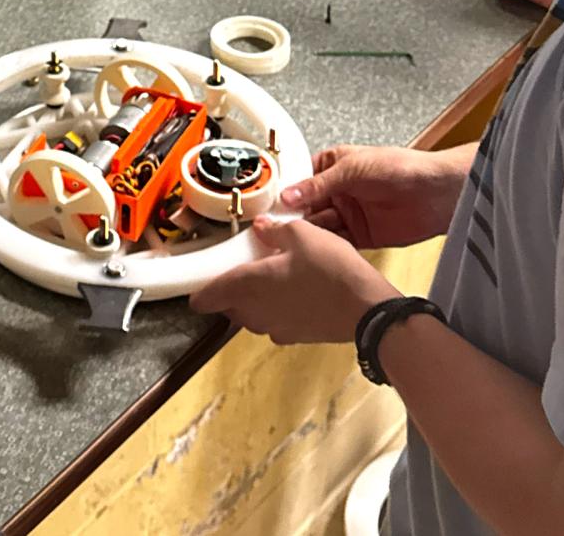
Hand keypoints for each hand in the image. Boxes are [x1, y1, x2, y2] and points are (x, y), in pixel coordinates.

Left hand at [190, 216, 399, 342]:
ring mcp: (275, 328)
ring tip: (271, 277)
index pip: (206, 298)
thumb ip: (274, 230)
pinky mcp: (295, 337)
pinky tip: (294, 292)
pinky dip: (277, 309)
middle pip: (228, 306)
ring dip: (254, 300)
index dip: (197, 292)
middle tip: (243, 268)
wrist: (367, 309)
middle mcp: (255, 312)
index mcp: (247, 286)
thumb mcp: (301, 234)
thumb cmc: (331, 270)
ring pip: (251, 315)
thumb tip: (260, 227)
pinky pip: (275, 322)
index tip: (196, 284)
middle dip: (231, 290)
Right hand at [279, 143, 470, 248]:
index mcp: (333, 166)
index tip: (265, 205)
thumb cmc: (403, 167)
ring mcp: (349, 214)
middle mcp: (338, 191)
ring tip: (287, 244)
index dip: (284, 193)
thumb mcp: (354, 169)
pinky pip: (337, 244)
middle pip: (306, 207)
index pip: (300, 180)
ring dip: (307, 235)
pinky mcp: (362, 236)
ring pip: (319, 227)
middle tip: (270, 230)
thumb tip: (288, 194)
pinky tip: (312, 253)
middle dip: (291, 218)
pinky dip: (325, 249)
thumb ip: (320, 184)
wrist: (440, 193)